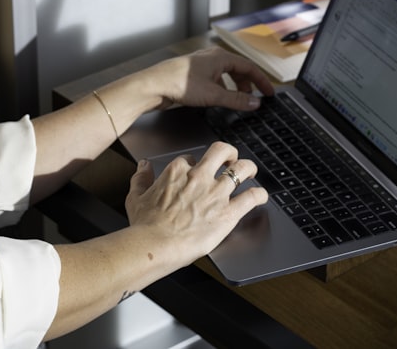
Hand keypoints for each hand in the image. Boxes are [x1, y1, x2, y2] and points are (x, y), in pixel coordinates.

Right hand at [125, 142, 267, 261]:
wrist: (155, 245)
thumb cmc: (145, 225)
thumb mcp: (135, 197)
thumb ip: (140, 178)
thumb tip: (143, 166)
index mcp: (177, 172)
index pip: (191, 159)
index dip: (195, 164)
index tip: (196, 172)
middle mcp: (199, 177)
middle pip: (221, 151)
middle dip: (229, 153)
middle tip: (231, 159)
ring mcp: (216, 194)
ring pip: (241, 169)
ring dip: (249, 168)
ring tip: (250, 171)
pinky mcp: (228, 213)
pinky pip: (251, 197)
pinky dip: (259, 194)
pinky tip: (261, 196)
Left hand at [148, 47, 274, 111]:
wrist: (153, 85)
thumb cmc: (179, 84)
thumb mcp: (213, 95)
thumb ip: (236, 100)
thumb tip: (255, 103)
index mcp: (220, 57)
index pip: (249, 67)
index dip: (261, 80)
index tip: (269, 92)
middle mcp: (212, 58)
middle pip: (238, 69)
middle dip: (248, 85)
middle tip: (254, 99)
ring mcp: (202, 65)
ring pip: (225, 75)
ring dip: (234, 88)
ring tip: (238, 101)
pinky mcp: (193, 74)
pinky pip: (215, 80)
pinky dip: (222, 89)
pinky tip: (219, 100)